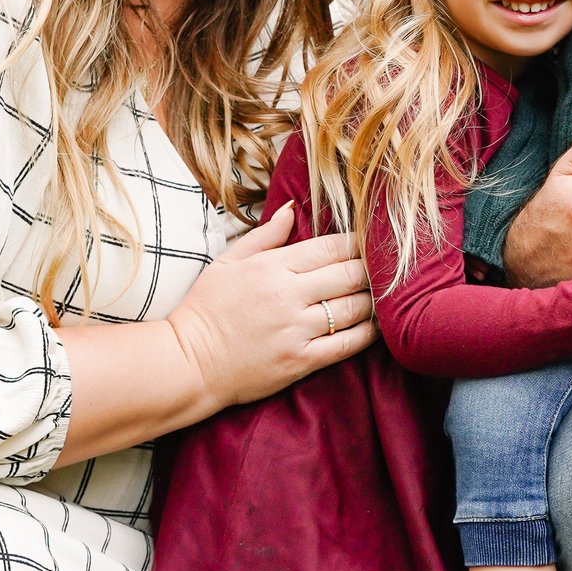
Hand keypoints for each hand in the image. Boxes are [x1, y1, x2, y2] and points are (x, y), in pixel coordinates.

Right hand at [165, 202, 375, 412]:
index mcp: (272, 267)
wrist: (188, 362)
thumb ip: (265, 235)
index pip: (331, 247)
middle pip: (350, 275)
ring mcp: (296, 330)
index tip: (369, 243)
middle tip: (383, 268)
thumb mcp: (227, 262)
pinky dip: (367, 333)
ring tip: (382, 295)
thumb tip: (292, 207)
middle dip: (372, 269)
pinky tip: (375, 326)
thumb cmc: (205, 309)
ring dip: (373, 300)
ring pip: (354, 308)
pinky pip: (347, 344)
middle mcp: (288, 296)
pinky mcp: (301, 361)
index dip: (357, 243)